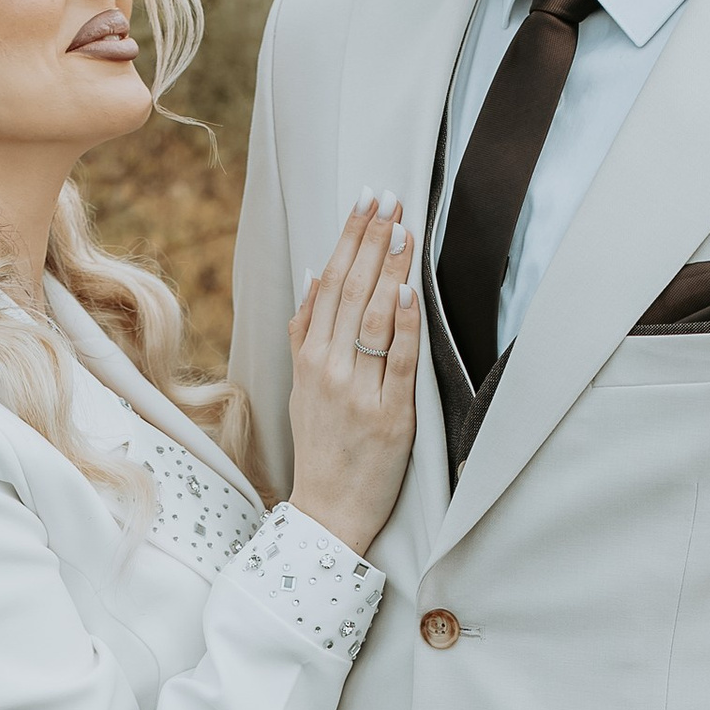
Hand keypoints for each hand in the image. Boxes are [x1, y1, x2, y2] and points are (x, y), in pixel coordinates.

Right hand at [286, 190, 420, 559]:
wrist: (326, 513)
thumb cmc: (321, 448)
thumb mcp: (301, 386)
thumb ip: (305, 332)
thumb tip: (315, 275)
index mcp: (310, 359)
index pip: (331, 284)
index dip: (350, 239)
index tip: (367, 201)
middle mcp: (328, 370)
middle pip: (349, 292)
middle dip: (370, 240)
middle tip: (389, 197)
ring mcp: (357, 393)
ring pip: (371, 319)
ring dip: (387, 270)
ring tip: (401, 228)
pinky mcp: (388, 418)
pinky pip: (395, 364)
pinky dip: (401, 326)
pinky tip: (407, 291)